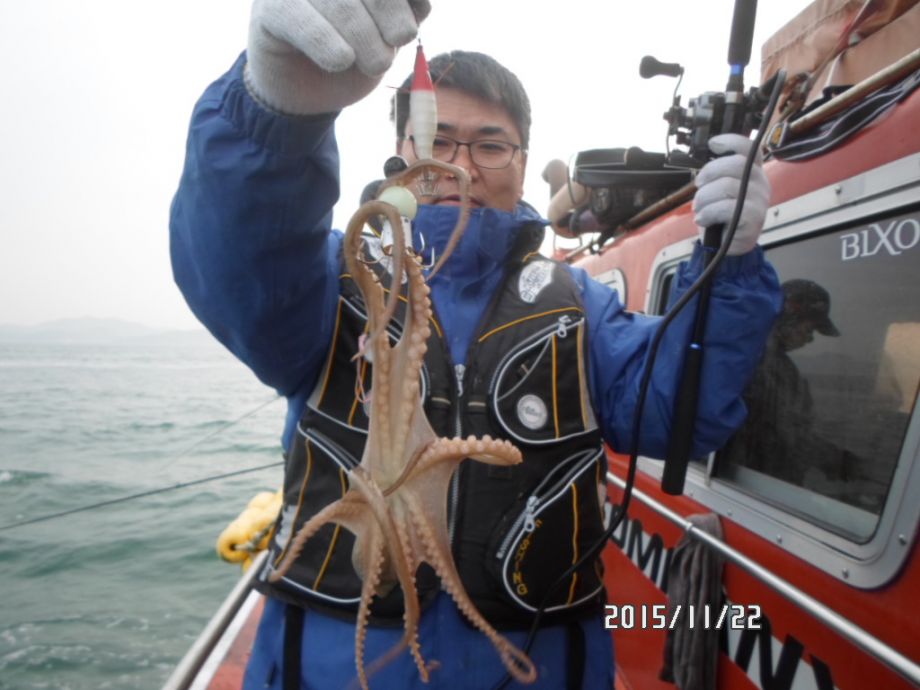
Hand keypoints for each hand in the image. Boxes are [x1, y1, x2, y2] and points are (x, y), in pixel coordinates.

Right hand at [246, 0, 430, 114]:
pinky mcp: (268, 10)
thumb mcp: (387, 31)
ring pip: (341, 5)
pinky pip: (301, 20)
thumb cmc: (353, 55)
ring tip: (375, 64)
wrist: (306, 91)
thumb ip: (407, 9)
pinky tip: (340, 61)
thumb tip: (423, 3)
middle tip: (398, 43)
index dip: (404, 2)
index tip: (409, 27)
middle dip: (391, 13)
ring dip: (366, 40)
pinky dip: (326, 44)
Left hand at [692, 133, 770, 255]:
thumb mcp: (720, 192)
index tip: (713, 144)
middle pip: (736, 163)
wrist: (727, 246)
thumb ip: (718, 176)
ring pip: (727, 186)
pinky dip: (708, 213)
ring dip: (704, 197)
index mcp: (753, 172)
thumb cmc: (722, 216)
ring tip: (699, 209)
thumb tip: (704, 169)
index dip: (731, 141)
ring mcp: (760, 200)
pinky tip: (703, 219)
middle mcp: (760, 183)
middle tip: (698, 185)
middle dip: (710, 172)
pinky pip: (726, 208)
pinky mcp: (753, 218)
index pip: (749, 148)